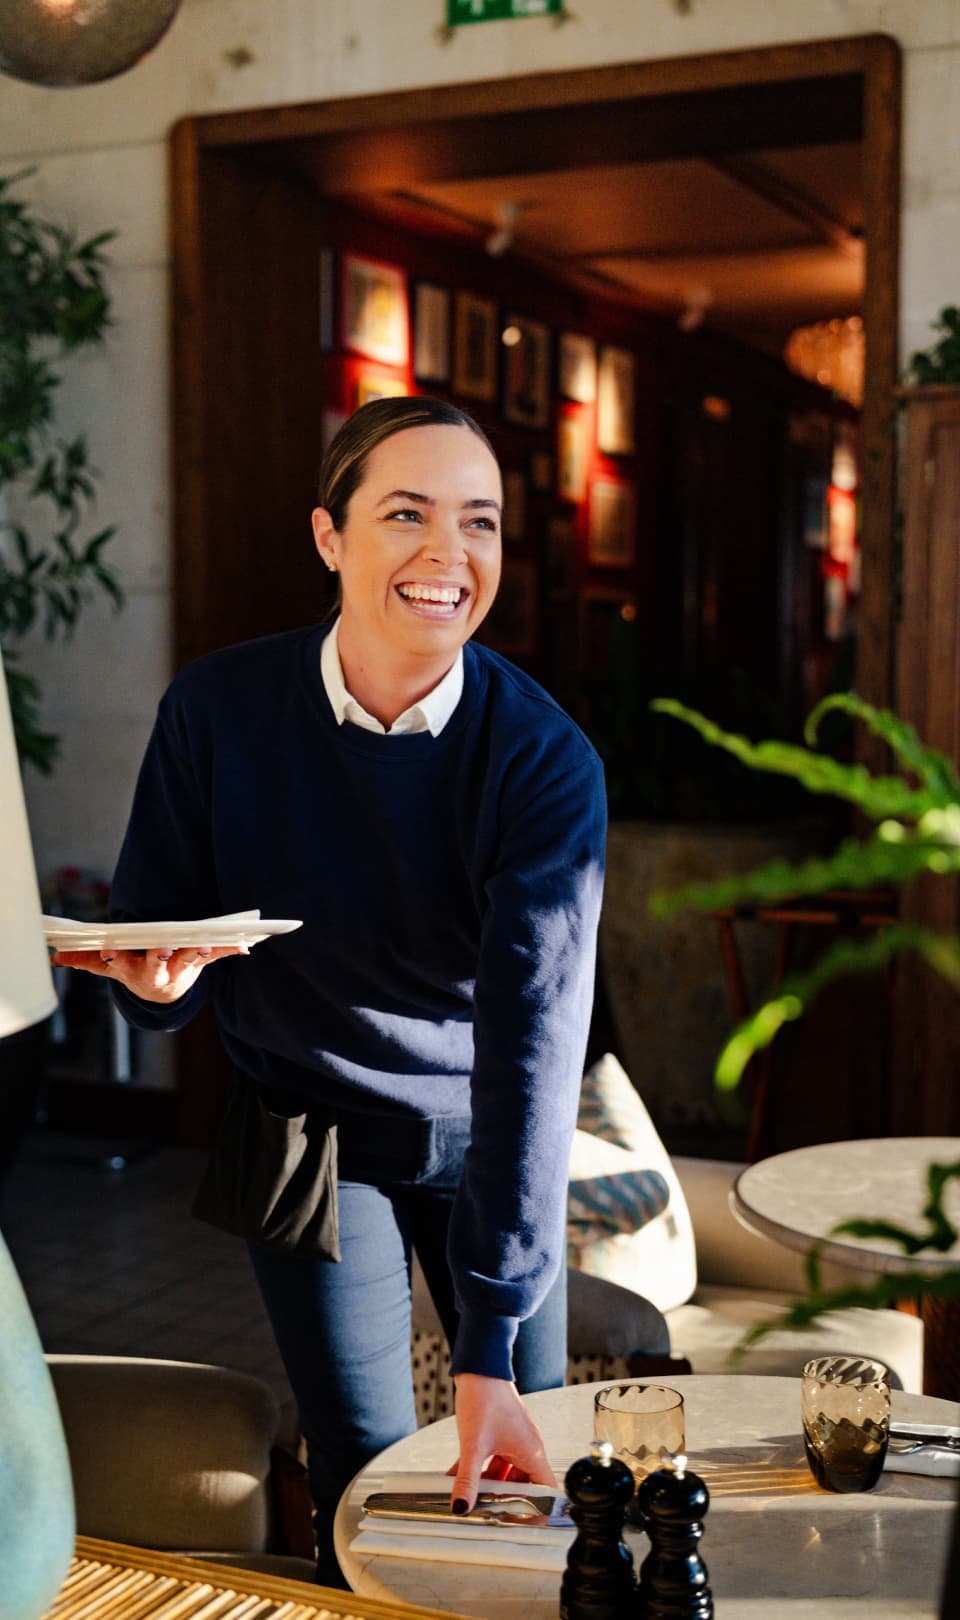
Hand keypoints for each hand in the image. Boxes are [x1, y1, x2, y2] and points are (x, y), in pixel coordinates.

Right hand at [50, 944, 246, 1003]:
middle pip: (157, 963)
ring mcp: (180, 968)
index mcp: (134, 970)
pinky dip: (229, 950)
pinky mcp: (199, 963)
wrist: (162, 994)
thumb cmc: (135, 970)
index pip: (121, 964)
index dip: (114, 959)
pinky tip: (244, 945)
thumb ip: (87, 961)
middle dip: (158, 956)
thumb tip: (57, 957)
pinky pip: (216, 955)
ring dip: (197, 952)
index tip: (108, 954)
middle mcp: (158, 970)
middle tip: (160, 949)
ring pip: (188, 958)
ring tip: (204, 944)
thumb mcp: (111, 969)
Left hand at [448, 1373, 556, 1514]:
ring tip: (470, 1497)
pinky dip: (480, 1470)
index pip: (546, 1492)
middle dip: (506, 1500)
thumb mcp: (474, 1445)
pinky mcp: (502, 1433)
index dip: (538, 1511)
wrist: (480, 1368)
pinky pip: (495, 1460)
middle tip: (490, 1514)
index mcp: (533, 1453)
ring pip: (506, 1474)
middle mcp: (528, 1448)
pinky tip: (459, 1477)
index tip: (522, 1524)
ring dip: (489, 1486)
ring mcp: (515, 1440)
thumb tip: (461, 1507)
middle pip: (524, 1486)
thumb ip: (467, 1479)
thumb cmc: (486, 1398)